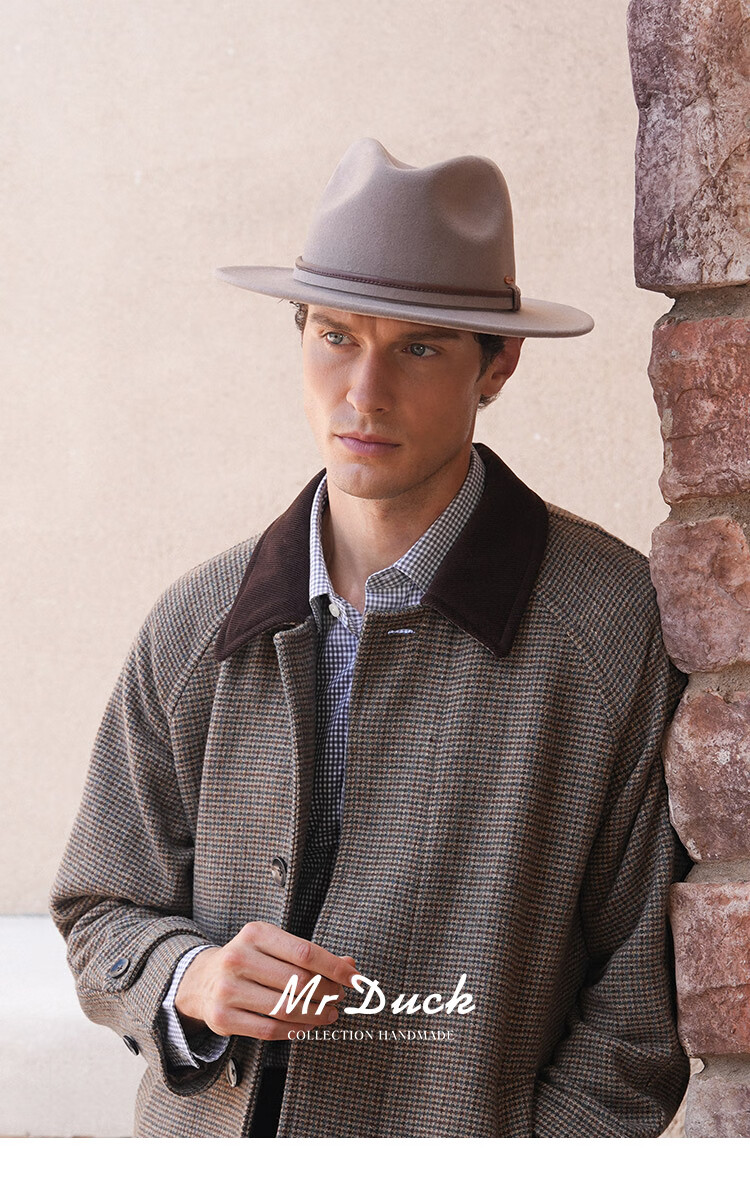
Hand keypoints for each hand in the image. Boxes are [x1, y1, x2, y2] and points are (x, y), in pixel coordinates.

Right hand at [175, 921, 358, 1041]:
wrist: (200, 980)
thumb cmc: (249, 960)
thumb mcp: (275, 947)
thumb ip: (312, 955)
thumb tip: (352, 967)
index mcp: (255, 934)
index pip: (305, 952)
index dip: (335, 968)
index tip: (355, 979)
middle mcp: (238, 958)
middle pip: (299, 982)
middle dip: (328, 992)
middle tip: (339, 997)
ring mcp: (227, 989)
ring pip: (286, 1009)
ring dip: (316, 1014)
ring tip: (329, 1014)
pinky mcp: (222, 1018)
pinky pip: (269, 1030)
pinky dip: (295, 1030)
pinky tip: (307, 1026)